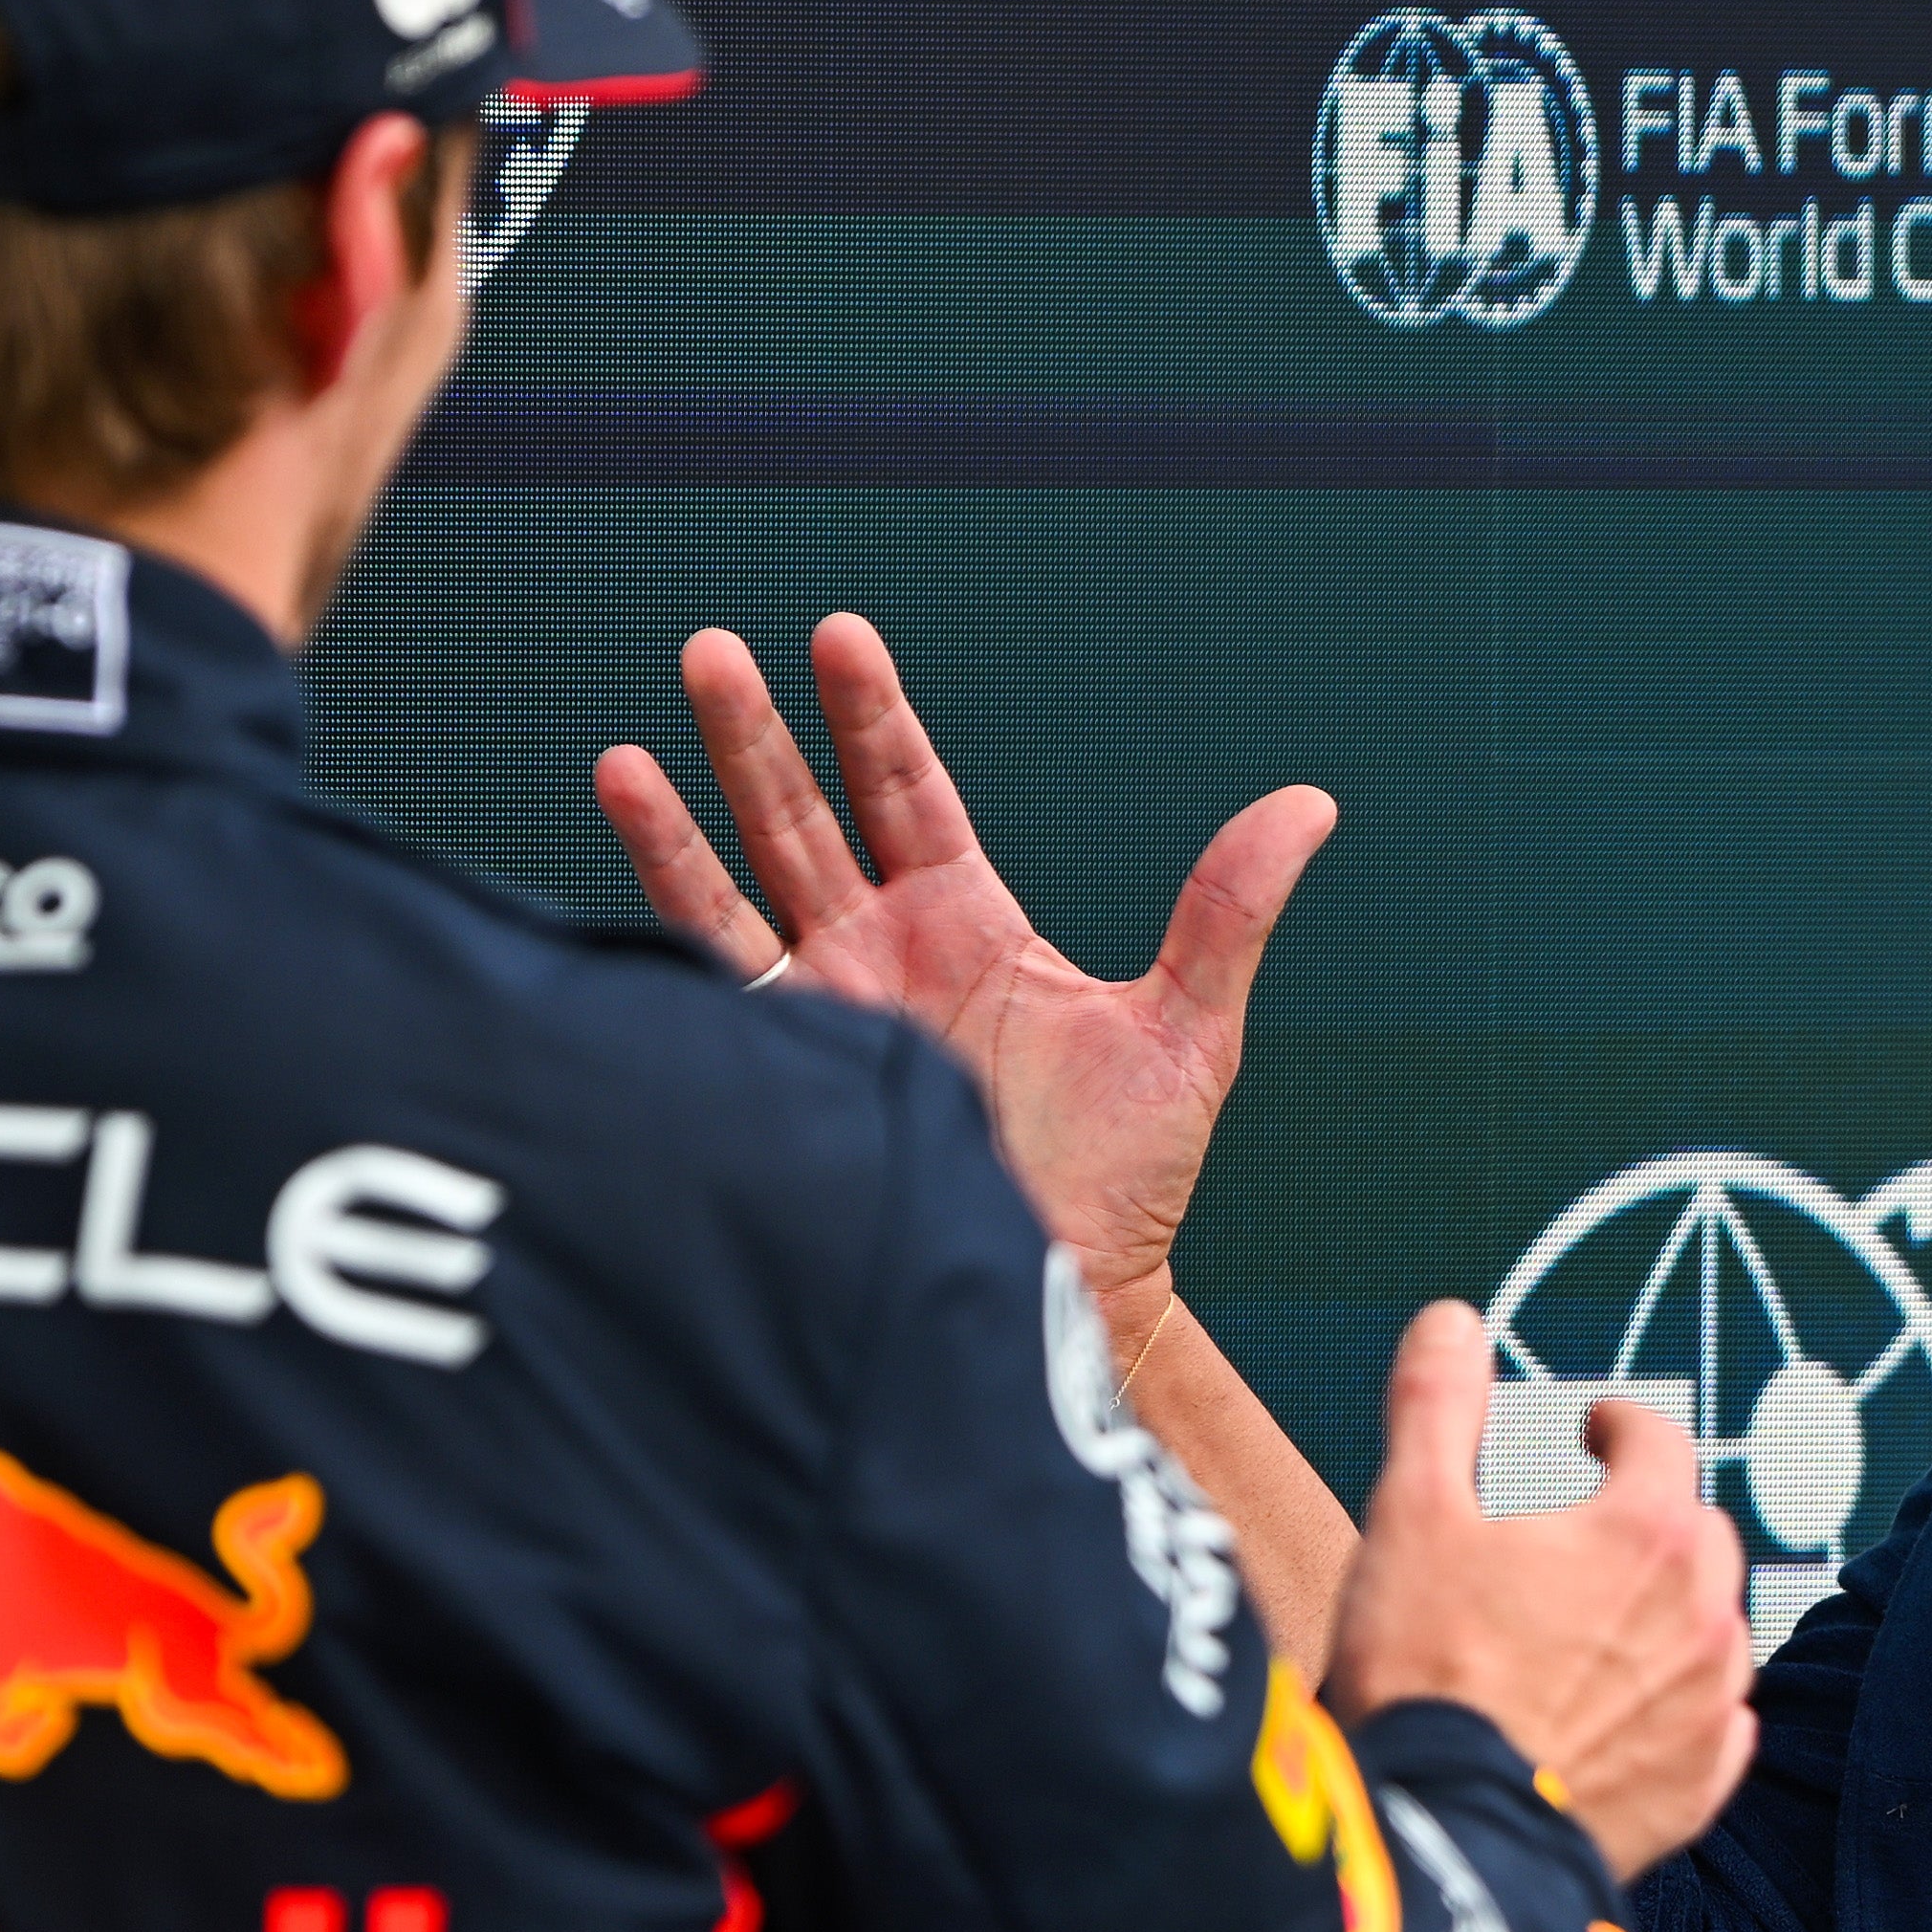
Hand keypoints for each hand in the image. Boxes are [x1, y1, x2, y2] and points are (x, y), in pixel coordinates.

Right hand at [597, 613, 1330, 1306]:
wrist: (1068, 1293)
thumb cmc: (1131, 1178)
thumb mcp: (1189, 1032)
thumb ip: (1227, 913)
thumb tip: (1308, 807)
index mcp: (965, 922)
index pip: (905, 791)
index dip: (871, 717)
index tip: (838, 638)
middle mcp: (881, 953)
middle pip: (803, 820)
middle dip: (755, 739)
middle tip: (711, 653)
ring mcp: (825, 1014)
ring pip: (736, 895)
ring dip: (680, 825)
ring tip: (627, 754)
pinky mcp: (790, 1079)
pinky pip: (713, 995)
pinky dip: (664, 933)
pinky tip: (623, 883)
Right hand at [1326, 1302, 1753, 1879]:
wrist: (1446, 1834)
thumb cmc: (1426, 1674)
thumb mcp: (1411, 1513)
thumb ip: (1437, 1404)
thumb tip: (1454, 1324)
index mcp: (1645, 1531)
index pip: (1660, 1441)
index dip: (1621, 1425)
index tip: (1597, 1430)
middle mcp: (1703, 1612)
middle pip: (1696, 1534)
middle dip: (1647, 1520)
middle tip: (1586, 1533)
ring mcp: (1711, 1704)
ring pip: (1711, 1629)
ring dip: (1666, 1616)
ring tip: (1595, 1630)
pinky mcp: (1703, 1785)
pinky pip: (1713, 1723)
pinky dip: (1676, 1706)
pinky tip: (1624, 1714)